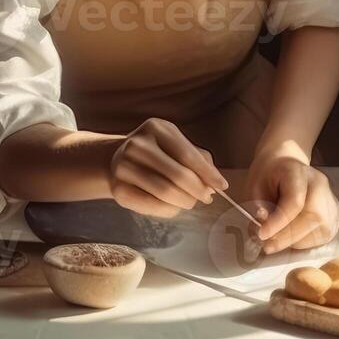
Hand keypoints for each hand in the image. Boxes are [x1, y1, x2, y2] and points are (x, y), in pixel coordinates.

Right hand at [109, 118, 226, 217]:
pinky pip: (152, 205)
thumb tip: (215, 183)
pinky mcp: (118, 190)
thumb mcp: (176, 145)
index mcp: (156, 128)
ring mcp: (123, 167)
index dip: (208, 173)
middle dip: (198, 190)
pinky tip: (173, 206)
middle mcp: (137, 144)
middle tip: (206, 198)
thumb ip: (198, 160)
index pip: (188, 154)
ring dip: (185, 201)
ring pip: (165, 191)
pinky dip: (169, 210)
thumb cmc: (157, 154)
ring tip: (190, 201)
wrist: (116, 160)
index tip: (222, 186)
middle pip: (177, 175)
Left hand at [244, 155, 338, 253]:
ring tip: (277, 235)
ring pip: (317, 231)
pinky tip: (290, 235)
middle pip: (311, 218)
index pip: (295, 202)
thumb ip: (259, 209)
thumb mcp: (256, 187)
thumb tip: (265, 232)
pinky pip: (320, 238)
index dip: (278, 222)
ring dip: (294, 241)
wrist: (284, 166)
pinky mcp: (334, 217)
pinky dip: (302, 242)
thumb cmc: (269, 177)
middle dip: (287, 237)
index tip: (261, 235)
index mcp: (299, 172)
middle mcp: (321, 185)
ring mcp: (331, 202)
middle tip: (267, 245)